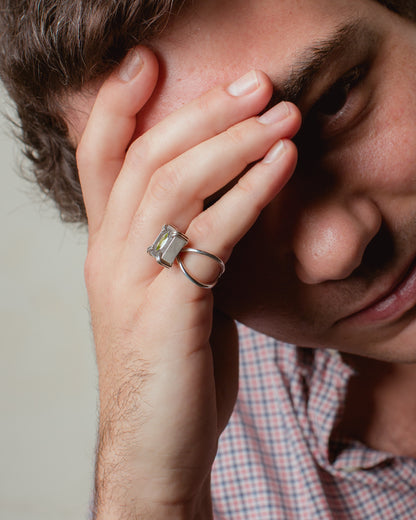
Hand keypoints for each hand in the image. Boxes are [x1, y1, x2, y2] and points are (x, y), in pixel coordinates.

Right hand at [75, 47, 300, 518]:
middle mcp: (109, 257)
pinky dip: (250, 193)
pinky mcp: (169, 310)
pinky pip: (212, 234)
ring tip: (280, 113)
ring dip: (233, 142)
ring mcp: (134, 282)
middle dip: (201, 112)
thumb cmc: (170, 366)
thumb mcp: (172, 293)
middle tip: (254, 82)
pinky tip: (282, 166)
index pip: (100, 160)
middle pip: (145, 159)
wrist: (155, 444)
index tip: (148, 62)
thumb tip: (229, 200)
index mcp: (107, 250)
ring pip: (174, 186)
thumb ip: (188, 246)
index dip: (116, 106)